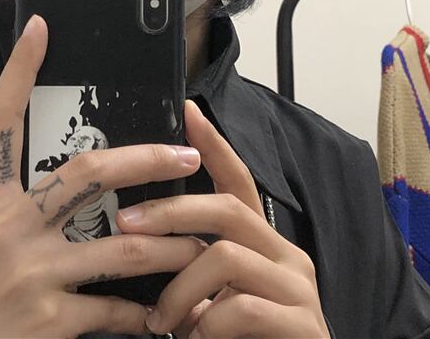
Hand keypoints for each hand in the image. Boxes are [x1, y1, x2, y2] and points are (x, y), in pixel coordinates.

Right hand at [0, 15, 206, 338]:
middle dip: (146, 160)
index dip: (17, 72)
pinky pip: (117, 307)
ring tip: (200, 243)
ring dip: (171, 245)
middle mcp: (6, 230)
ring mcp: (28, 274)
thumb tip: (92, 171)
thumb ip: (31, 204)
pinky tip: (162, 314)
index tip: (41, 28)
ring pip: (123, 247)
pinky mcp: (48, 321)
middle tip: (186, 156)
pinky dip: (146, 311)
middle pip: (87, 172)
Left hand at [116, 100, 329, 338]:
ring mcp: (298, 287)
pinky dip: (208, 325)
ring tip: (161, 322)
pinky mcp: (303, 324)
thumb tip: (144, 240)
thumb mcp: (215, 296)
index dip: (214, 144)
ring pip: (225, 256)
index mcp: (263, 242)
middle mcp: (286, 254)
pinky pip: (242, 307)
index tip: (188, 111)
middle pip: (227, 208)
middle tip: (126, 224)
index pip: (239, 180)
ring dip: (180, 289)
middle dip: (171, 211)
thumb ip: (196, 265)